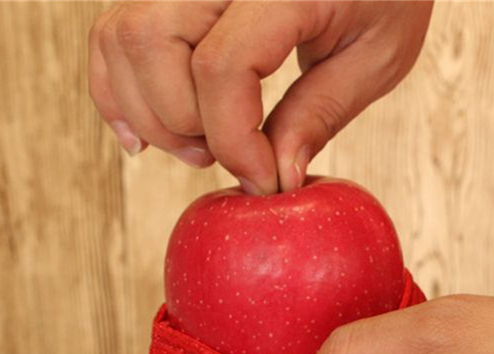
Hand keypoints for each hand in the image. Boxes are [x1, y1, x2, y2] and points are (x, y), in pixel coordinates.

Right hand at [88, 1, 432, 191]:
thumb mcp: (377, 56)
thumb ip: (320, 114)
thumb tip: (274, 179)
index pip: (222, 66)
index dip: (235, 141)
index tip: (265, 182)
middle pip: (152, 45)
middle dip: (183, 124)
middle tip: (229, 158)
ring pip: (122, 37)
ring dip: (149, 111)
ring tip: (201, 145)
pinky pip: (116, 31)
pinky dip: (120, 88)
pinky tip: (147, 134)